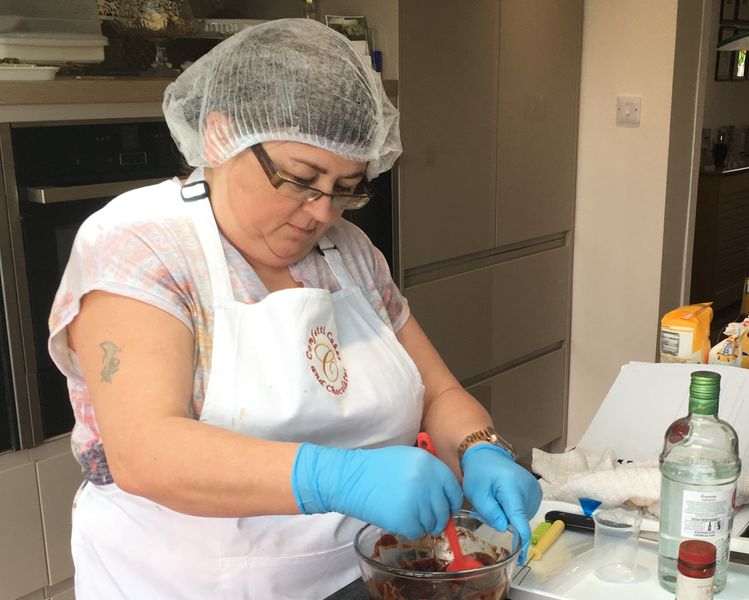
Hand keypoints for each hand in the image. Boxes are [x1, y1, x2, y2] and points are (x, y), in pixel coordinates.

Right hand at [291, 443, 462, 538]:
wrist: (352, 479)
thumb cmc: (378, 468)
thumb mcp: (408, 458)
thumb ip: (430, 473)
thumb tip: (447, 496)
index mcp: (429, 464)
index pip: (454, 489)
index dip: (452, 502)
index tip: (449, 508)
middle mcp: (427, 481)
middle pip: (444, 510)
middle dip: (438, 518)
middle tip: (428, 519)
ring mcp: (417, 501)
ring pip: (432, 523)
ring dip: (422, 523)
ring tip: (405, 513)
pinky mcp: (405, 519)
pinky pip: (417, 532)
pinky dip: (410, 530)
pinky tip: (397, 518)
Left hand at [461, 444, 541, 561]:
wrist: (487, 455)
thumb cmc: (480, 473)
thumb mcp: (477, 493)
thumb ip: (490, 512)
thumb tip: (506, 528)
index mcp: (512, 487)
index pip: (519, 518)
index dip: (521, 540)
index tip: (520, 557)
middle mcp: (528, 488)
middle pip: (519, 518)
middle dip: (505, 520)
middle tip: (489, 504)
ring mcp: (535, 489)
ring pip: (522, 516)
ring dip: (509, 515)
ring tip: (496, 499)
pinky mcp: (536, 491)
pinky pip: (525, 509)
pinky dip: (514, 510)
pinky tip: (504, 499)